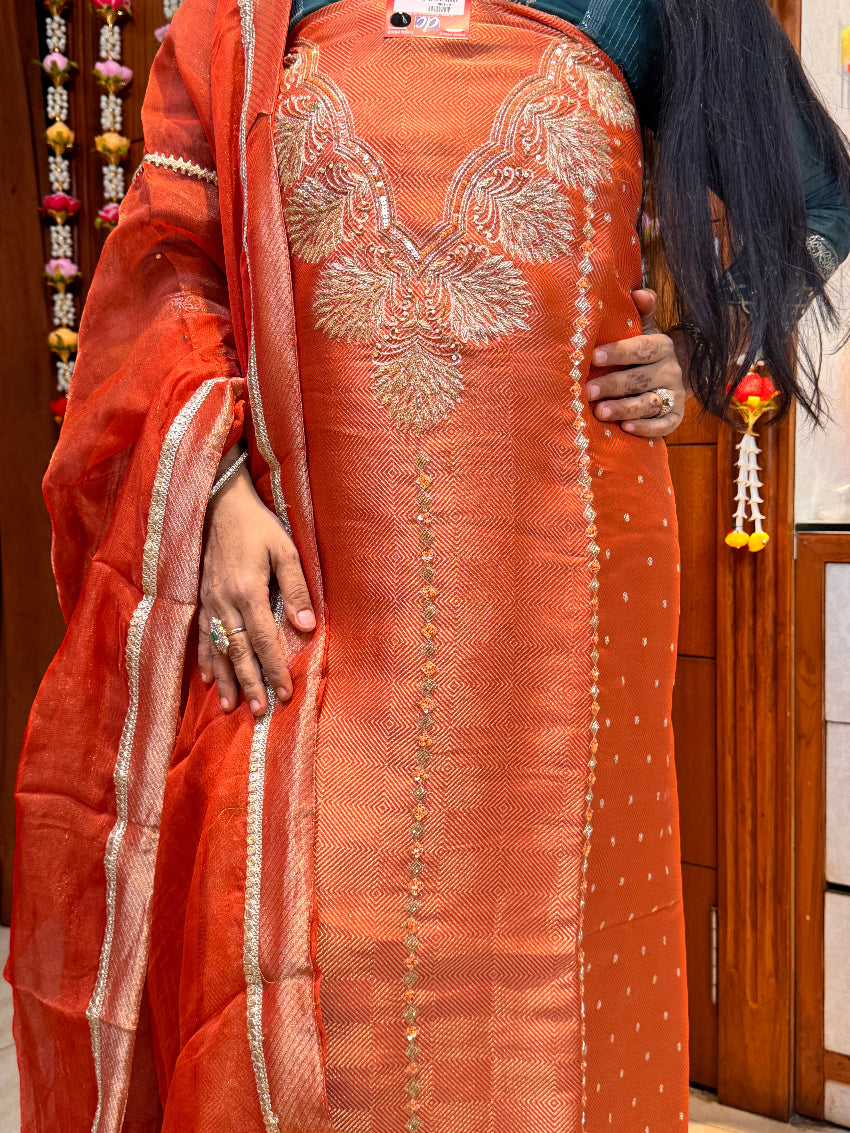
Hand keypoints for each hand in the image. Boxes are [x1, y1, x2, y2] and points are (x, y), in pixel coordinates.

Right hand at [198, 453, 315, 716]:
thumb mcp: (285, 550)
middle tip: (261, 712)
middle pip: (240, 652)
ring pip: (218, 649)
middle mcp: (225, 602)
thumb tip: (307, 627)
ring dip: (226, 679)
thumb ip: (296, 589)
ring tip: (231, 706)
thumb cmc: (258, 525)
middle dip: (251, 684)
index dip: (275, 669)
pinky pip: (202, 636)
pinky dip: (205, 659)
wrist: (220, 503)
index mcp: (248, 591)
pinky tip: (207, 677)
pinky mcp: (201, 598)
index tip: (285, 694)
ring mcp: (209, 602)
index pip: (265, 640)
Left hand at [586, 288, 687, 437]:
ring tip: (600, 413)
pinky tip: (627, 428)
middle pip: (641, 378)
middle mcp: (671, 370)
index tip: (594, 356)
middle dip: (613, 385)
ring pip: (649, 403)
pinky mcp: (675, 418)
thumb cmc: (642, 354)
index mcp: (662, 346)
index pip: (641, 348)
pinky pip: (664, 425)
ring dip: (624, 408)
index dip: (618, 352)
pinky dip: (647, 428)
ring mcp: (674, 395)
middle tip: (588, 391)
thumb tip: (639, 292)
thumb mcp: (643, 331)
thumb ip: (640, 313)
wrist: (669, 379)